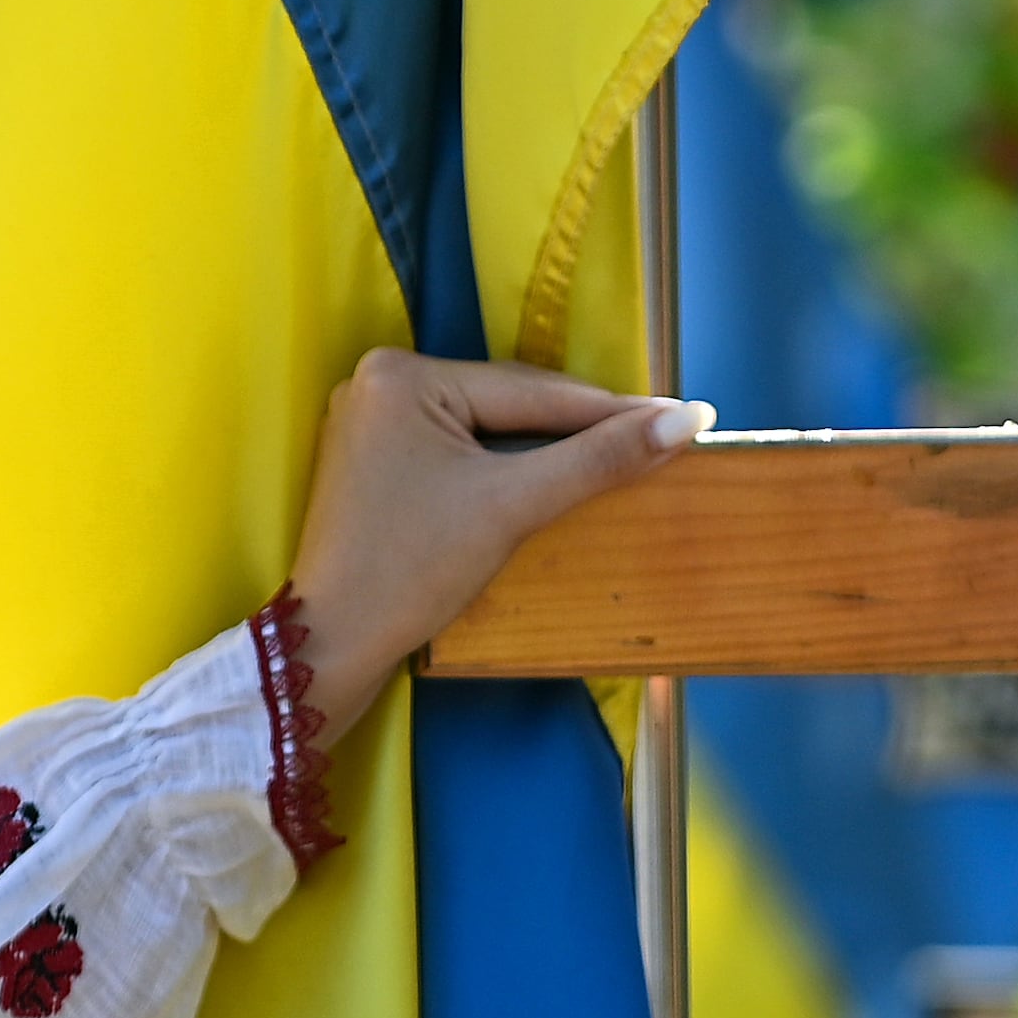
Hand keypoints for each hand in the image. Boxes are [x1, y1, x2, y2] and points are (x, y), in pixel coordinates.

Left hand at [286, 352, 710, 747]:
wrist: (332, 642)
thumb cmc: (411, 570)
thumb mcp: (511, 507)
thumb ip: (596, 460)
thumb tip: (684, 421)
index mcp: (402, 375)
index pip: (531, 391)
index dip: (612, 410)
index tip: (685, 414)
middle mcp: (380, 381)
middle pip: (508, 403)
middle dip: (581, 425)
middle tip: (662, 433)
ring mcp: (373, 420)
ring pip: (487, 426)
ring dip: (549, 444)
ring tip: (622, 451)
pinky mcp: (374, 458)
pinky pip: (459, 448)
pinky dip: (507, 463)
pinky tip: (555, 473)